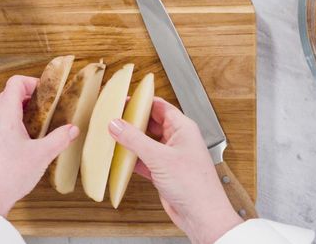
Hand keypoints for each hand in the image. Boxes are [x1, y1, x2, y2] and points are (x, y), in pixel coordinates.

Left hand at [0, 75, 79, 216]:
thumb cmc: (8, 175)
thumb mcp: (42, 155)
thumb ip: (59, 139)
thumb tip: (72, 130)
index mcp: (5, 115)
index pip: (15, 83)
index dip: (32, 82)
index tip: (48, 93)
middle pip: (9, 94)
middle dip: (30, 96)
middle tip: (47, 107)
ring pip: (4, 110)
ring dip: (22, 111)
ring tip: (39, 124)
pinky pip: (0, 125)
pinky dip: (15, 124)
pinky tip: (27, 141)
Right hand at [108, 97, 241, 243]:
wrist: (201, 216)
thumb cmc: (195, 186)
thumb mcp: (159, 157)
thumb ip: (135, 139)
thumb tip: (117, 125)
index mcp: (183, 128)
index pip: (160, 106)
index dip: (142, 101)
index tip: (125, 100)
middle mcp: (178, 140)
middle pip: (151, 123)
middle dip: (133, 122)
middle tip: (115, 119)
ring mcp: (170, 157)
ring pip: (146, 142)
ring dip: (131, 141)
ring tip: (114, 137)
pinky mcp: (164, 172)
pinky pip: (144, 160)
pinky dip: (132, 159)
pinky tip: (121, 159)